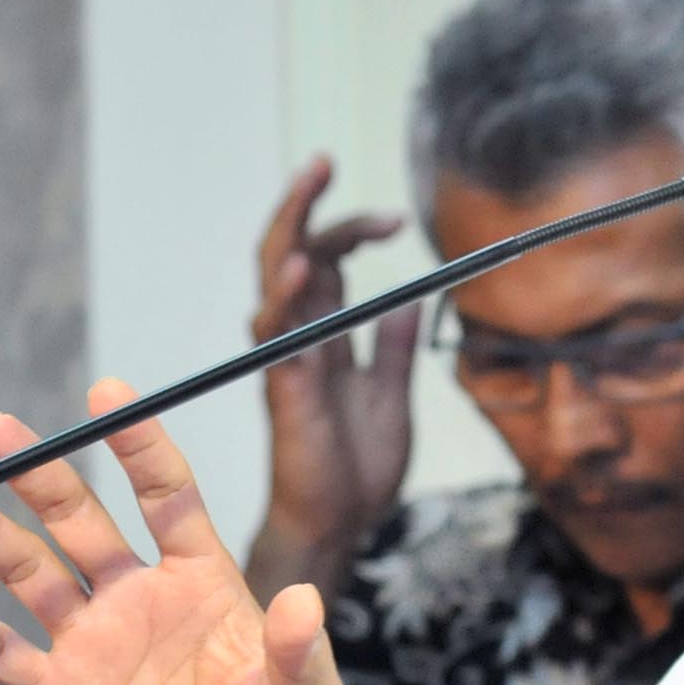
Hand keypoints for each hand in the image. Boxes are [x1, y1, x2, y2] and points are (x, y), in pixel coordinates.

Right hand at [0, 383, 349, 684]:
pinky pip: (7, 658)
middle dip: (40, 474)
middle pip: (81, 522)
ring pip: (31, 575)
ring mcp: (94, 648)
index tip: (108, 395)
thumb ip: (295, 654)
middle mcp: (139, 602)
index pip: (167, 498)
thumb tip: (303, 602)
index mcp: (202, 585)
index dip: (139, 445)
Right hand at [242, 155, 416, 598]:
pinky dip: (285, 291)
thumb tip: (409, 300)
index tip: (395, 220)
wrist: (342, 524)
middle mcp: (299, 337)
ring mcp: (286, 357)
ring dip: (291, 223)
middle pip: (290, 250)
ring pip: (273, 274)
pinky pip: (274, 328)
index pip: (326, 261)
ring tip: (310, 180)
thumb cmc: (358, 469)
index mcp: (325, 335)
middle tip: (324, 160)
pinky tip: (302, 262)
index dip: (351, 230)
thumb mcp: (390, 397)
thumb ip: (392, 349)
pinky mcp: (284, 385)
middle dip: (304, 202)